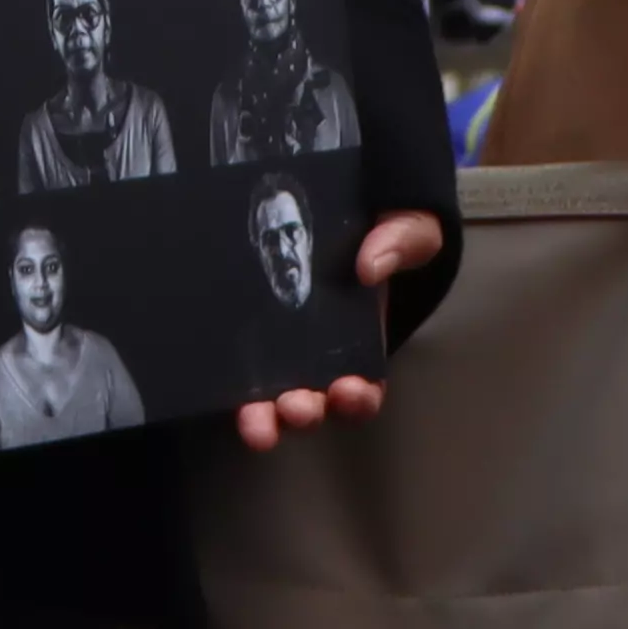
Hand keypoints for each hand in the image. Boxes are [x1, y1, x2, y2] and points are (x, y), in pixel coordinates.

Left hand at [228, 209, 453, 448]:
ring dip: (265, 418)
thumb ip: (401, 241)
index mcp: (363, 344)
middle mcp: (320, 359)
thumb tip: (370, 266)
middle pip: (316, 404)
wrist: (336, 206)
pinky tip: (221, 391)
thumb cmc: (378, 228)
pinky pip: (237, 372)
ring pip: (272, 402)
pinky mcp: (247, 335)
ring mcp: (279, 351)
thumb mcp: (406, 227)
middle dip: (307, 414)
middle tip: (298, 407)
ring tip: (258, 421)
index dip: (359, 399)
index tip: (349, 390)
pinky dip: (232, 391)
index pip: (365, 389)